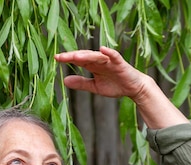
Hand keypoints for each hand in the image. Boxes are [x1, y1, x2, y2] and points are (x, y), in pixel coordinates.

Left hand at [54, 46, 187, 128]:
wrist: (133, 88)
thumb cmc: (115, 85)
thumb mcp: (95, 87)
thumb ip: (81, 83)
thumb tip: (64, 81)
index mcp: (93, 66)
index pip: (78, 60)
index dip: (68, 59)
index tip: (56, 58)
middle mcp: (100, 61)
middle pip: (85, 56)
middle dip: (73, 56)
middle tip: (61, 56)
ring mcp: (110, 61)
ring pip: (97, 56)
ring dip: (87, 55)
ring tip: (76, 56)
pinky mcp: (120, 64)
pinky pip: (114, 56)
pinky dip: (109, 52)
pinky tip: (102, 49)